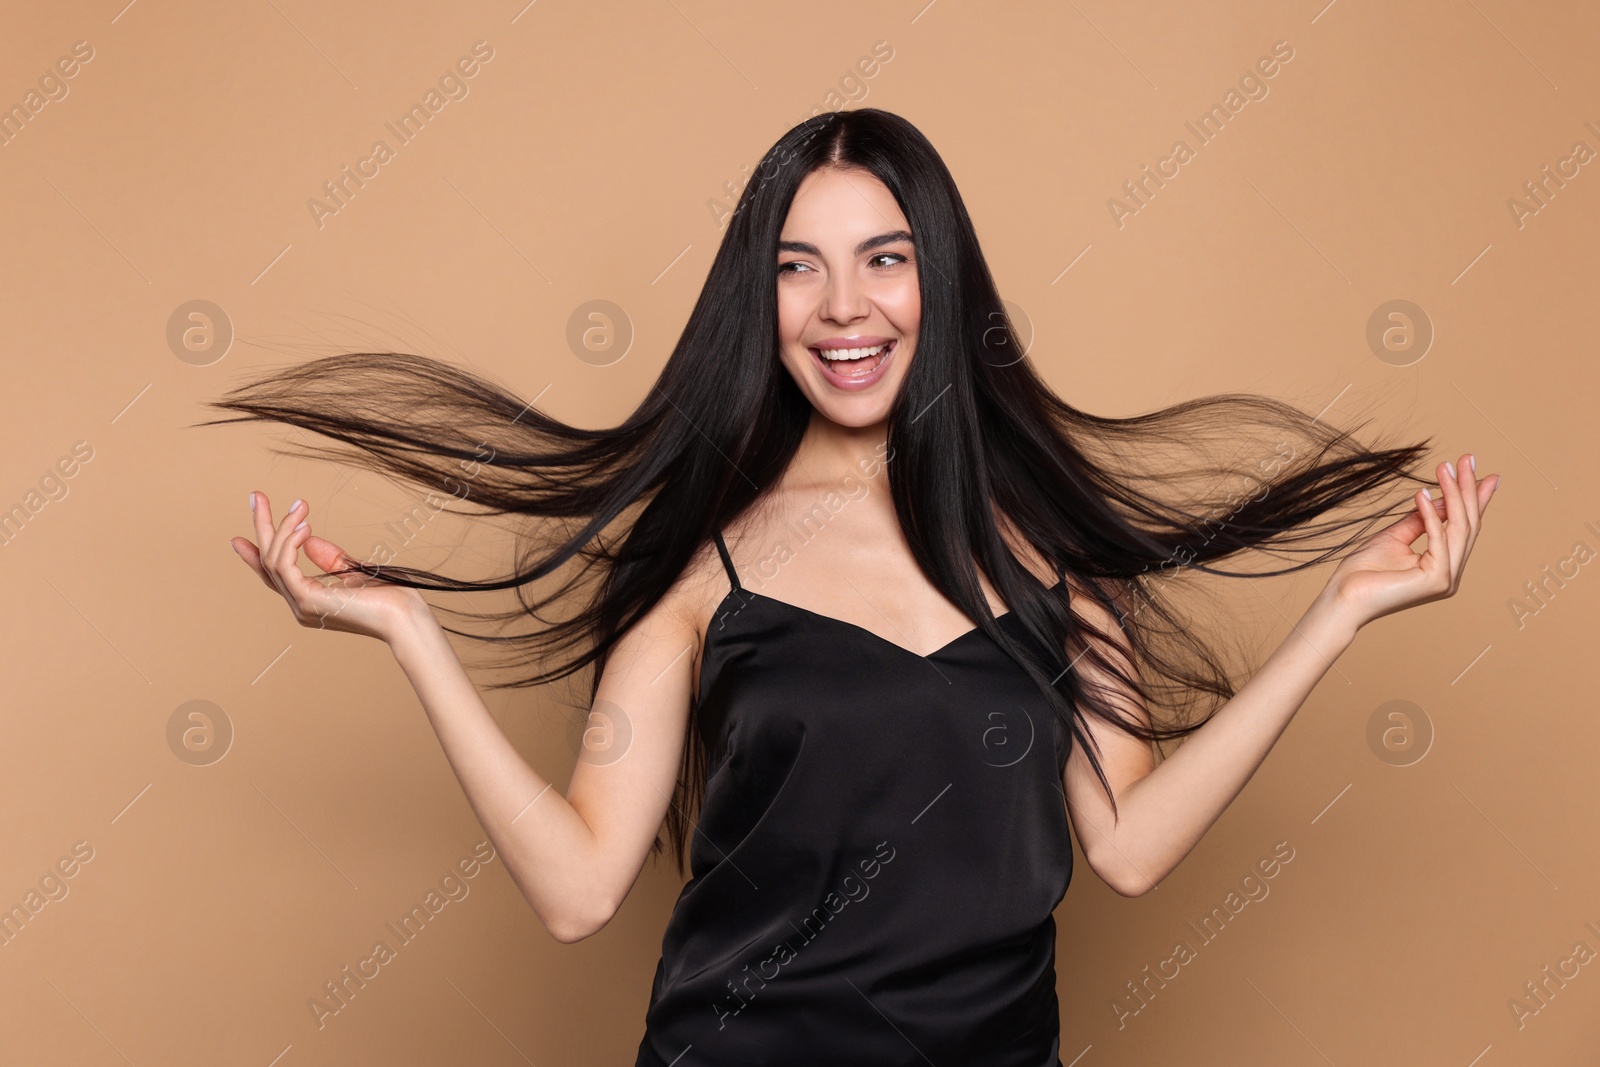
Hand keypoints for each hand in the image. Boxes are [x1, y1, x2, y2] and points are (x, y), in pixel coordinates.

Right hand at [231, 490, 427, 642]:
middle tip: (257, 496)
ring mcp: (301, 606)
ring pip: (274, 560)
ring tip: (300, 505)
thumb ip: (329, 557)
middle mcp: (301, 606)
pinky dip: (290, 542)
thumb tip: (307, 537)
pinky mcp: (307, 601)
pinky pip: (284, 565)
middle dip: (262, 527)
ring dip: (283, 527)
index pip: (277, 574)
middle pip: (268, 563)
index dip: (257, 554)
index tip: (240, 535)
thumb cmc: (390, 597)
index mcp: (311, 602)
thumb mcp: (354, 569)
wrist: (405, 617)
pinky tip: (304, 525)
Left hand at [1323, 452, 1499, 630]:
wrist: (1343, 597)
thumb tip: (1440, 496)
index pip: (1464, 527)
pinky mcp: (1437, 580)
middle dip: (1468, 489)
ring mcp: (1447, 579)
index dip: (1473, 497)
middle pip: (1467, 524)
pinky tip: (1421, 493)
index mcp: (1444, 566)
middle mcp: (1451, 574)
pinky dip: (1432, 514)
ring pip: (1459, 528)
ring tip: (1445, 468)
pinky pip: (1438, 539)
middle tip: (1468, 458)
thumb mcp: (1396, 536)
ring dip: (1452, 494)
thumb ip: (1421, 519)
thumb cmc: (1364, 571)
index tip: (1476, 470)